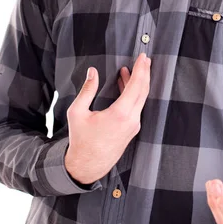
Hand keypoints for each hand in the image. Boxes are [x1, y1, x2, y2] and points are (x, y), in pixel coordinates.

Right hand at [65, 52, 150, 183]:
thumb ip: (87, 90)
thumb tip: (92, 72)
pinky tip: (125, 85)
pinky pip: (136, 107)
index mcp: (120, 114)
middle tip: (144, 59)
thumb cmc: (81, 140)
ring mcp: (133, 126)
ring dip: (138, 83)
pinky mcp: (131, 130)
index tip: (142, 57)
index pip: (136, 85)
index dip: (140, 69)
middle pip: (143, 90)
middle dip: (145, 72)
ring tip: (133, 69)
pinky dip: (133, 94)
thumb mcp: (77, 112)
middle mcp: (131, 120)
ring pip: (140, 99)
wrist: (86, 166)